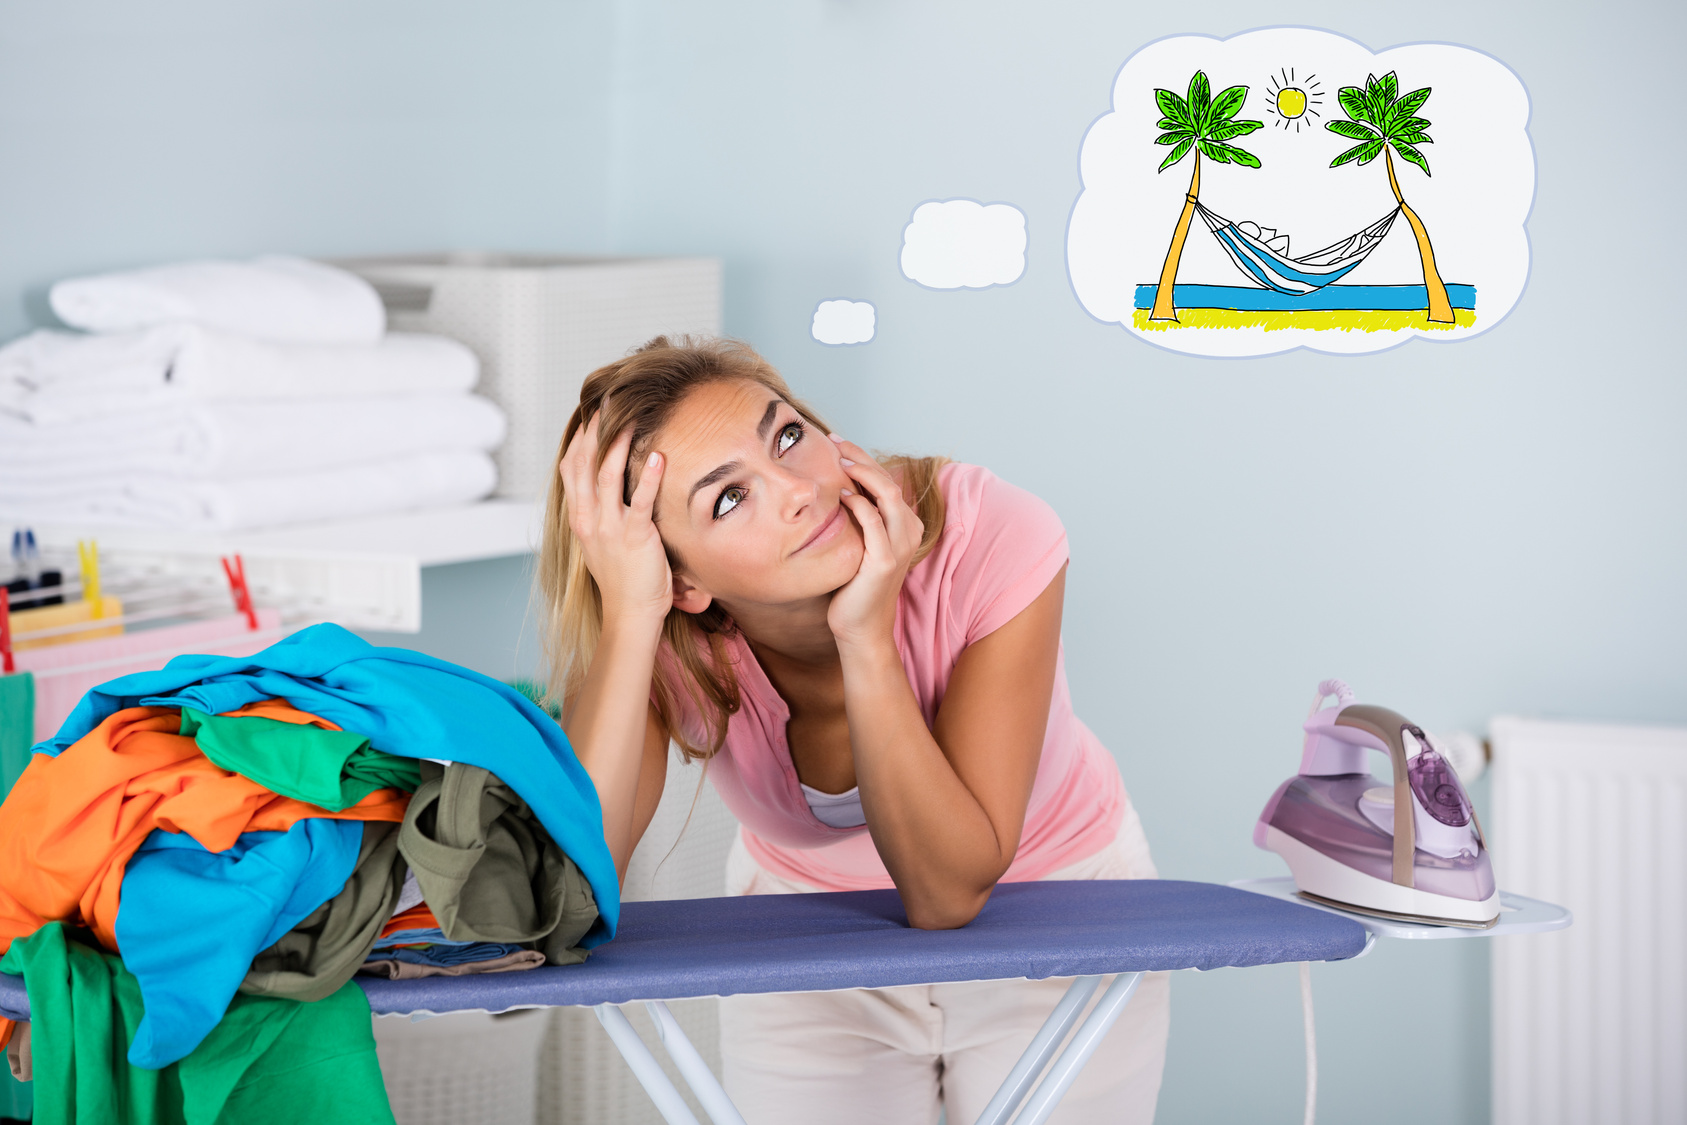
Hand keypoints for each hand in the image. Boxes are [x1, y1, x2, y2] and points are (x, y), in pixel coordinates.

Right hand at [559, 411, 671, 632]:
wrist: (630, 612)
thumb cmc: (623, 577)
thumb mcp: (602, 540)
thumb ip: (601, 512)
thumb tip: (608, 486)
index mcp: (580, 516)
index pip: (572, 466)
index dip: (580, 436)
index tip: (591, 411)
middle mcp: (589, 517)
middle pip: (584, 463)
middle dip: (594, 429)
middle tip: (607, 399)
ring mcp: (609, 527)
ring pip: (606, 475)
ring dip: (617, 443)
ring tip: (630, 416)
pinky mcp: (634, 536)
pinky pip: (639, 501)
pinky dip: (647, 476)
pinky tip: (657, 456)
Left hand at [826, 435, 923, 650]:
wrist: (860, 627)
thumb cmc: (854, 585)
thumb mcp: (858, 543)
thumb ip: (856, 518)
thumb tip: (834, 486)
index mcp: (904, 525)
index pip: (886, 480)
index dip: (863, 458)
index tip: (838, 442)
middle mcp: (908, 531)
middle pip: (887, 481)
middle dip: (861, 458)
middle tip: (835, 442)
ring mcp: (900, 546)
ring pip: (886, 495)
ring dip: (862, 473)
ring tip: (839, 460)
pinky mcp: (885, 561)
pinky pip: (873, 522)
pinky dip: (858, 504)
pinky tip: (840, 494)